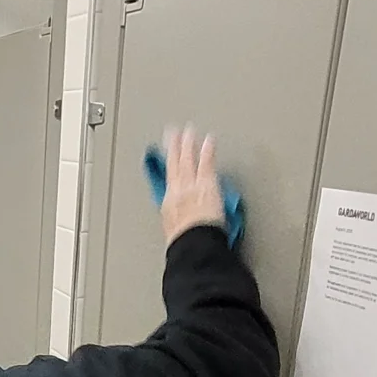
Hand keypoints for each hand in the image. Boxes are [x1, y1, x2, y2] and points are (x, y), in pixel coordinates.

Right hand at [160, 125, 224, 244]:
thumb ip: (179, 221)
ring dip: (187, 143)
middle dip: (173, 147)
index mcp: (169, 205)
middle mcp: (178, 192)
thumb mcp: (175, 233)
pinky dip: (207, 150)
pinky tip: (209, 139)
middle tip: (173, 132)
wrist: (192, 245)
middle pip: (174, 164)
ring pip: (187, 160)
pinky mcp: (206, 184)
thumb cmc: (185, 245)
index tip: (167, 154)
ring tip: (189, 130)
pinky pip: (206, 162)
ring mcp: (191, 186)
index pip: (168, 180)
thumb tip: (183, 224)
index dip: (167, 164)